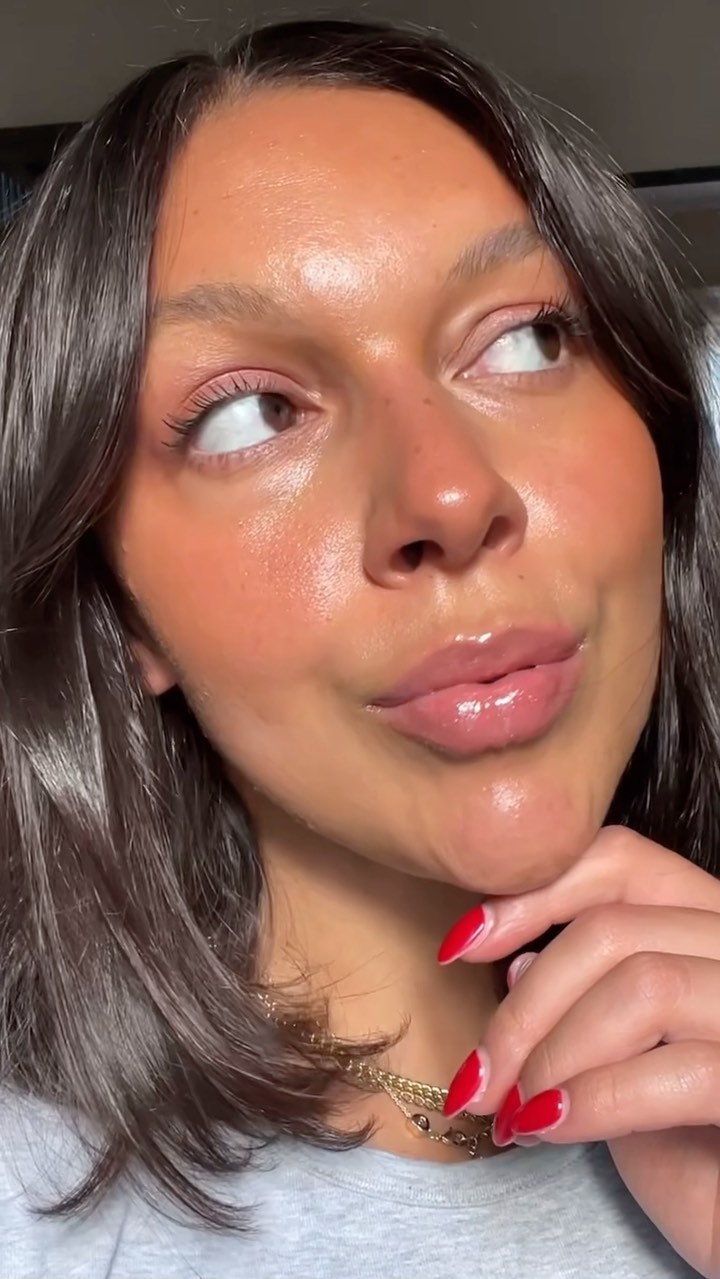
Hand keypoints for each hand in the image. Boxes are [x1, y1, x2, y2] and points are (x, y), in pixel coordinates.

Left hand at [440, 827, 719, 1277]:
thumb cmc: (693, 1156)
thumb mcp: (624, 1066)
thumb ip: (587, 1005)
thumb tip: (519, 961)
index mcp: (710, 927)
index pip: (622, 861)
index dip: (534, 893)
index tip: (461, 946)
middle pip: (615, 929)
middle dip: (526, 1007)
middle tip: (477, 1078)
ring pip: (642, 985)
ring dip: (553, 1053)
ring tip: (517, 1112)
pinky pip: (678, 1071)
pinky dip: (595, 1100)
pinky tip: (549, 1128)